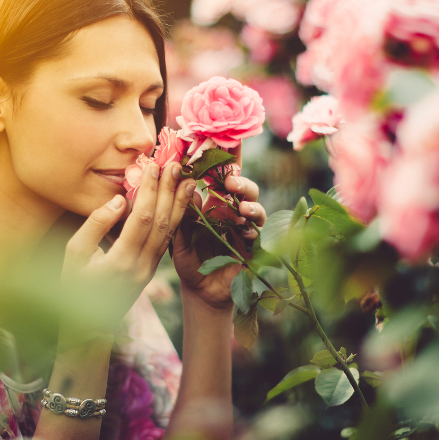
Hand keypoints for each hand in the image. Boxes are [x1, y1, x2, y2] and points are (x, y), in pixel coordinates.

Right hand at [61, 162, 195, 335]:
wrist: (87, 327)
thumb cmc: (73, 285)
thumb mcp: (73, 255)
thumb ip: (95, 225)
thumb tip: (119, 200)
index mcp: (120, 261)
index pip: (141, 218)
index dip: (149, 191)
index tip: (153, 166)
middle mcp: (141, 267)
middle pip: (161, 222)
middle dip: (168, 191)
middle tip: (175, 165)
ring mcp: (150, 271)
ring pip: (170, 232)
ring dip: (179, 204)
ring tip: (187, 180)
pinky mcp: (152, 271)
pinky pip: (167, 241)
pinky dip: (176, 220)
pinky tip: (181, 203)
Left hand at [173, 173, 266, 309]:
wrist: (201, 291)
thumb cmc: (189, 260)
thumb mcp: (180, 237)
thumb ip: (183, 214)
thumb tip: (188, 187)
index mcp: (213, 204)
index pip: (221, 178)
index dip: (225, 162)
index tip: (224, 148)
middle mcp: (232, 212)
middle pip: (243, 188)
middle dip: (241, 182)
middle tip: (230, 183)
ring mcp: (244, 227)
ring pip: (255, 207)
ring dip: (251, 204)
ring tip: (241, 209)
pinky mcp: (253, 246)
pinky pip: (259, 233)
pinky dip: (253, 229)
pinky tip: (245, 230)